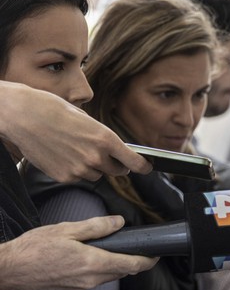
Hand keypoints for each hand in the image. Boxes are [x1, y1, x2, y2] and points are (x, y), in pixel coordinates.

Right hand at [0, 81, 151, 181]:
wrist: (22, 115)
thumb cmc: (53, 111)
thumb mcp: (87, 120)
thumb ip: (103, 138)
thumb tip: (116, 150)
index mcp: (105, 139)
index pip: (134, 162)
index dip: (142, 167)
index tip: (146, 168)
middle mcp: (96, 157)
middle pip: (117, 171)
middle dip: (116, 164)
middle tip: (106, 155)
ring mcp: (80, 169)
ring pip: (97, 175)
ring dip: (94, 167)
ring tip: (75, 149)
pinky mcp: (65, 177)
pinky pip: (79, 178)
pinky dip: (76, 170)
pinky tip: (63, 155)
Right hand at [0, 216, 157, 289]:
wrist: (10, 270)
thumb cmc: (33, 249)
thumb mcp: (67, 229)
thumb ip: (96, 227)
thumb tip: (119, 222)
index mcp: (93, 263)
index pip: (132, 265)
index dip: (148, 260)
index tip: (157, 254)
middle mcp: (91, 279)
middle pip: (124, 271)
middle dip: (135, 261)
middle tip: (139, 247)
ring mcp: (83, 287)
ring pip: (111, 276)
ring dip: (118, 265)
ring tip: (117, 249)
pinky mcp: (74, 289)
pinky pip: (96, 280)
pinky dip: (103, 269)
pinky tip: (95, 257)